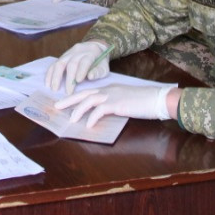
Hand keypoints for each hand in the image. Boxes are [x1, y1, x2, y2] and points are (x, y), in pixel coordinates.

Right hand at [45, 41, 110, 93]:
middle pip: (71, 63)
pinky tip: (48, 84)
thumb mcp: (104, 67)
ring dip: (56, 77)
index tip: (78, 81)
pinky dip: (50, 74)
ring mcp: (69, 53)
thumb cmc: (100, 62)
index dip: (81, 70)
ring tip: (54, 89)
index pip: (85, 61)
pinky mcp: (62, 56)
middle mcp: (78, 51)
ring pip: (60, 63)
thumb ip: (98, 72)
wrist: (94, 48)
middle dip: (69, 79)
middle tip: (68, 92)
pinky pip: (53, 64)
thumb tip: (90, 76)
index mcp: (91, 53)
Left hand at [54, 84, 175, 128]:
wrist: (158, 99)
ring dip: (78, 110)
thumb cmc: (145, 102)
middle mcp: (108, 90)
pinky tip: (89, 125)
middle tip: (57, 106)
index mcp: (110, 89)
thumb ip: (114, 105)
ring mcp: (112, 96)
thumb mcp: (126, 102)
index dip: (76, 97)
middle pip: (84, 94)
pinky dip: (92, 118)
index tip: (66, 102)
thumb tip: (103, 114)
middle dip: (69, 100)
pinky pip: (100, 111)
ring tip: (71, 119)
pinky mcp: (117, 104)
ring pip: (89, 101)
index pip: (89, 92)